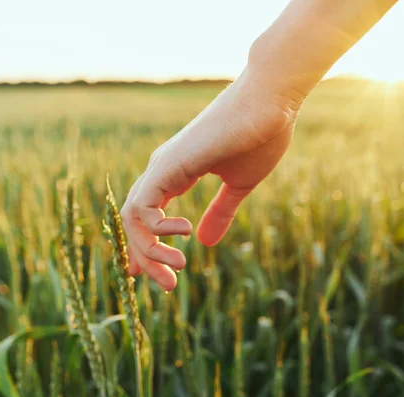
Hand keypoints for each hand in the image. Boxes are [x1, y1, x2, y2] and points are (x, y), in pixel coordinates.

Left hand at [121, 67, 302, 289]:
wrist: (270, 102)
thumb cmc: (260, 137)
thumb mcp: (238, 186)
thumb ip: (220, 212)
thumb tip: (205, 243)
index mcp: (174, 175)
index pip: (146, 217)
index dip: (146, 249)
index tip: (159, 275)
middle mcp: (161, 171)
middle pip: (133, 223)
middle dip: (146, 260)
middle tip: (169, 286)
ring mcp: (162, 166)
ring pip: (133, 217)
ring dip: (149, 251)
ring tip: (178, 267)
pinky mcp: (169, 164)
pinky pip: (143, 204)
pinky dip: (155, 227)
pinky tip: (185, 232)